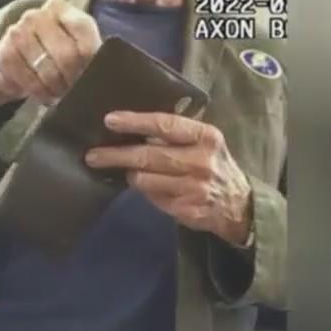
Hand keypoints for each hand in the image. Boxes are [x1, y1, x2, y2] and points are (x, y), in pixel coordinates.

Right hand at [0, 0, 101, 107]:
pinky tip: (45, 95)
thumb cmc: (51, 54)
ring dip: (57, 90)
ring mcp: (18, 33)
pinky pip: (31, 83)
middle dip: (74, 80)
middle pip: (67, 55)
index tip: (91, 77)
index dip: (90, 62)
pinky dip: (42, 94)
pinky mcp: (5, 55)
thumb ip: (89, 51)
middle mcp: (36, 16)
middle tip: (75, 90)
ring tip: (60, 93)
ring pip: (49, 72)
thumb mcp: (74, 44)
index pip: (84, 34)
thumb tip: (103, 73)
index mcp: (59, 8)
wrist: (13, 63)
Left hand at [85, 111, 253, 245]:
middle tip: (92, 155)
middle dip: (116, 155)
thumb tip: (131, 129)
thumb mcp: (204, 143)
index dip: (135, 122)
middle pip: (148, 156)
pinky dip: (146, 191)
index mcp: (205, 136)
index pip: (165, 125)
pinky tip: (146, 187)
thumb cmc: (213, 166)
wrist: (238, 206)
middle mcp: (201, 160)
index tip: (110, 120)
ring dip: (131, 175)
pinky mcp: (186, 209)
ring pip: (145, 179)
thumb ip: (176, 135)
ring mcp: (193, 187)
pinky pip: (153, 197)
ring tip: (126, 172)